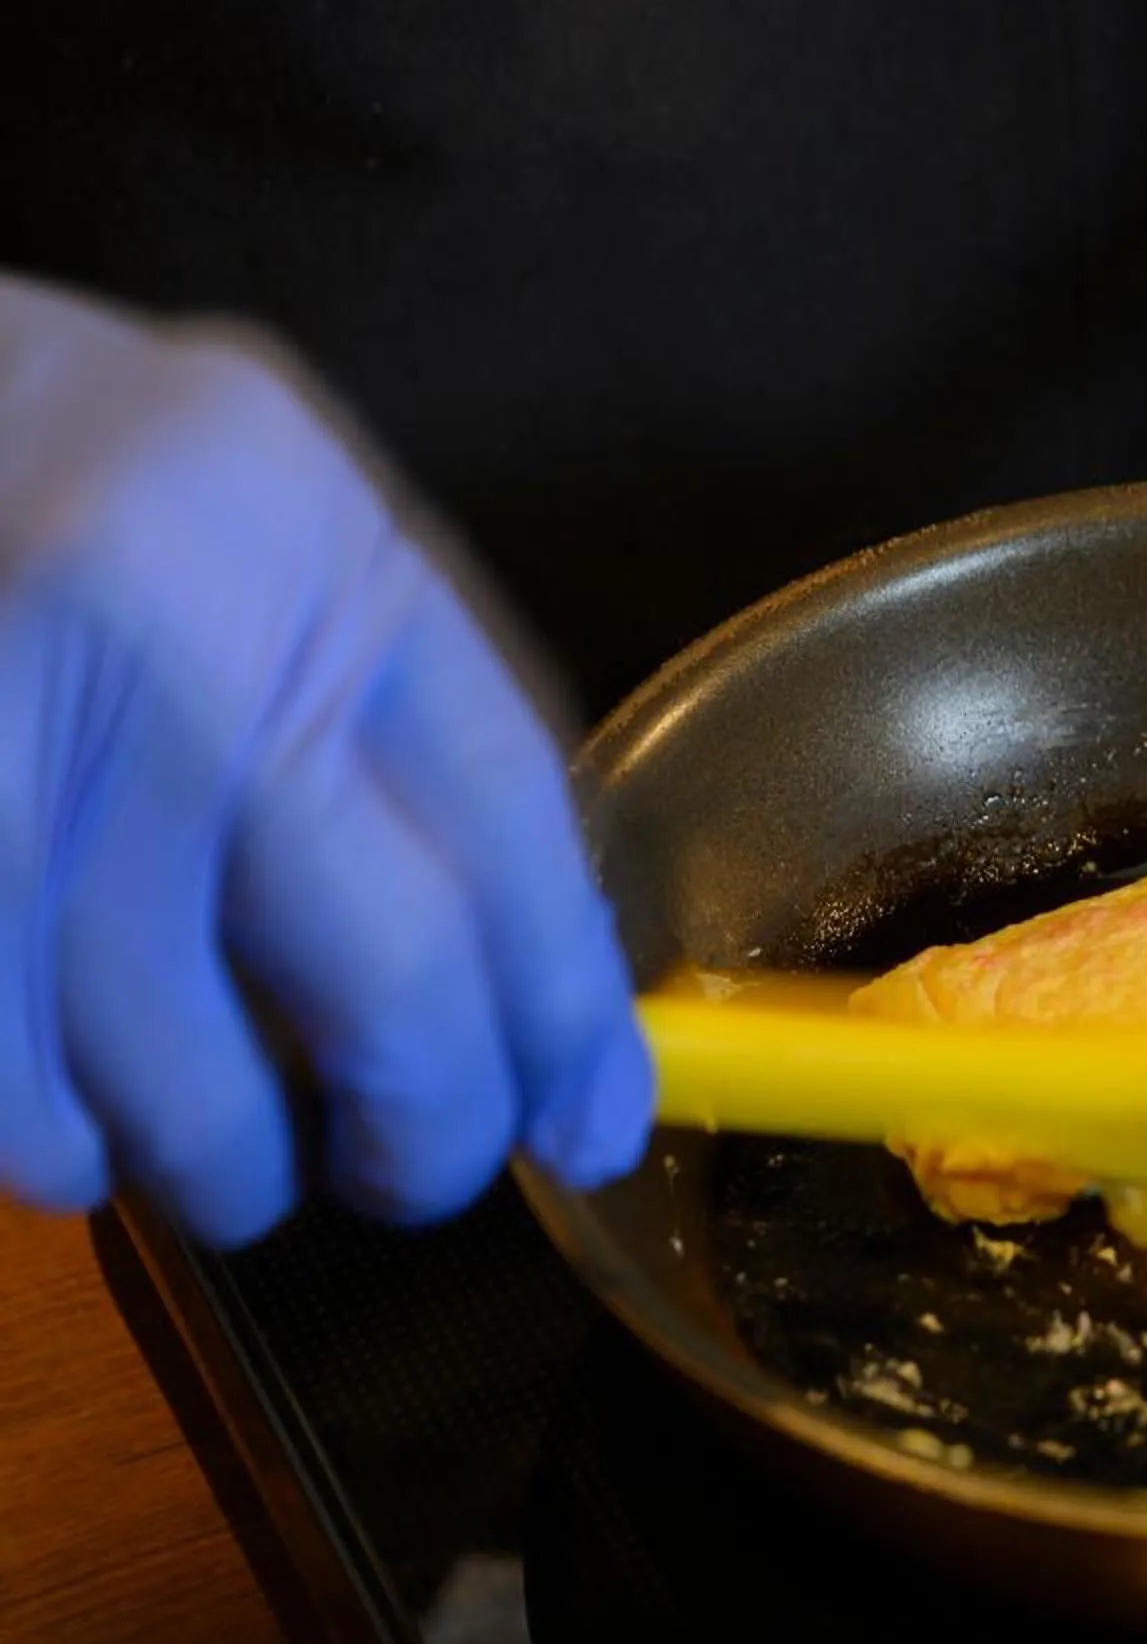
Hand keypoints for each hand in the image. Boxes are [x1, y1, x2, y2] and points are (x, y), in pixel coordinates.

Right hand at [0, 274, 649, 1246]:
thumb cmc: (29, 471)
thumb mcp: (248, 525)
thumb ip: (383, 719)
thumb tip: (530, 992)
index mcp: (314, 550)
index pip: (517, 823)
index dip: (570, 1007)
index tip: (591, 1123)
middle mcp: (182, 647)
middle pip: (399, 978)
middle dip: (429, 1133)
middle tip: (408, 1172)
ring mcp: (14, 757)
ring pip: (193, 1082)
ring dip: (227, 1165)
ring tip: (221, 1156)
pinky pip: (16, 1095)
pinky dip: (56, 1148)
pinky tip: (67, 1132)